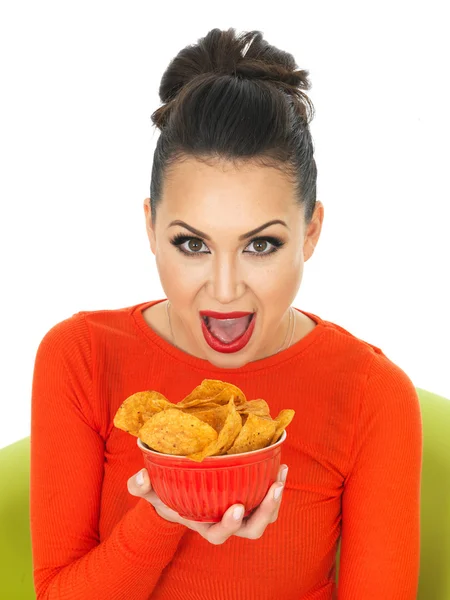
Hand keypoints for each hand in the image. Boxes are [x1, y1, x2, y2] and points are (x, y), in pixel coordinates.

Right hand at [127, 463, 287, 544]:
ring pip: (265, 516)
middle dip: (265, 512)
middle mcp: (226, 522)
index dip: (229, 526)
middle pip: (251, 530)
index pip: (219, 534)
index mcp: (204, 525)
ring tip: (280, 475)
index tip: (237, 508)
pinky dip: (276, 483)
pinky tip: (279, 465)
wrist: (180, 486)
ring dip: (276, 498)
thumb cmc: (166, 491)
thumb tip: (140, 477)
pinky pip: (268, 498)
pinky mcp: (251, 497)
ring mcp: (241, 512)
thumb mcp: (151, 489)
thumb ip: (141, 486)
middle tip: (273, 489)